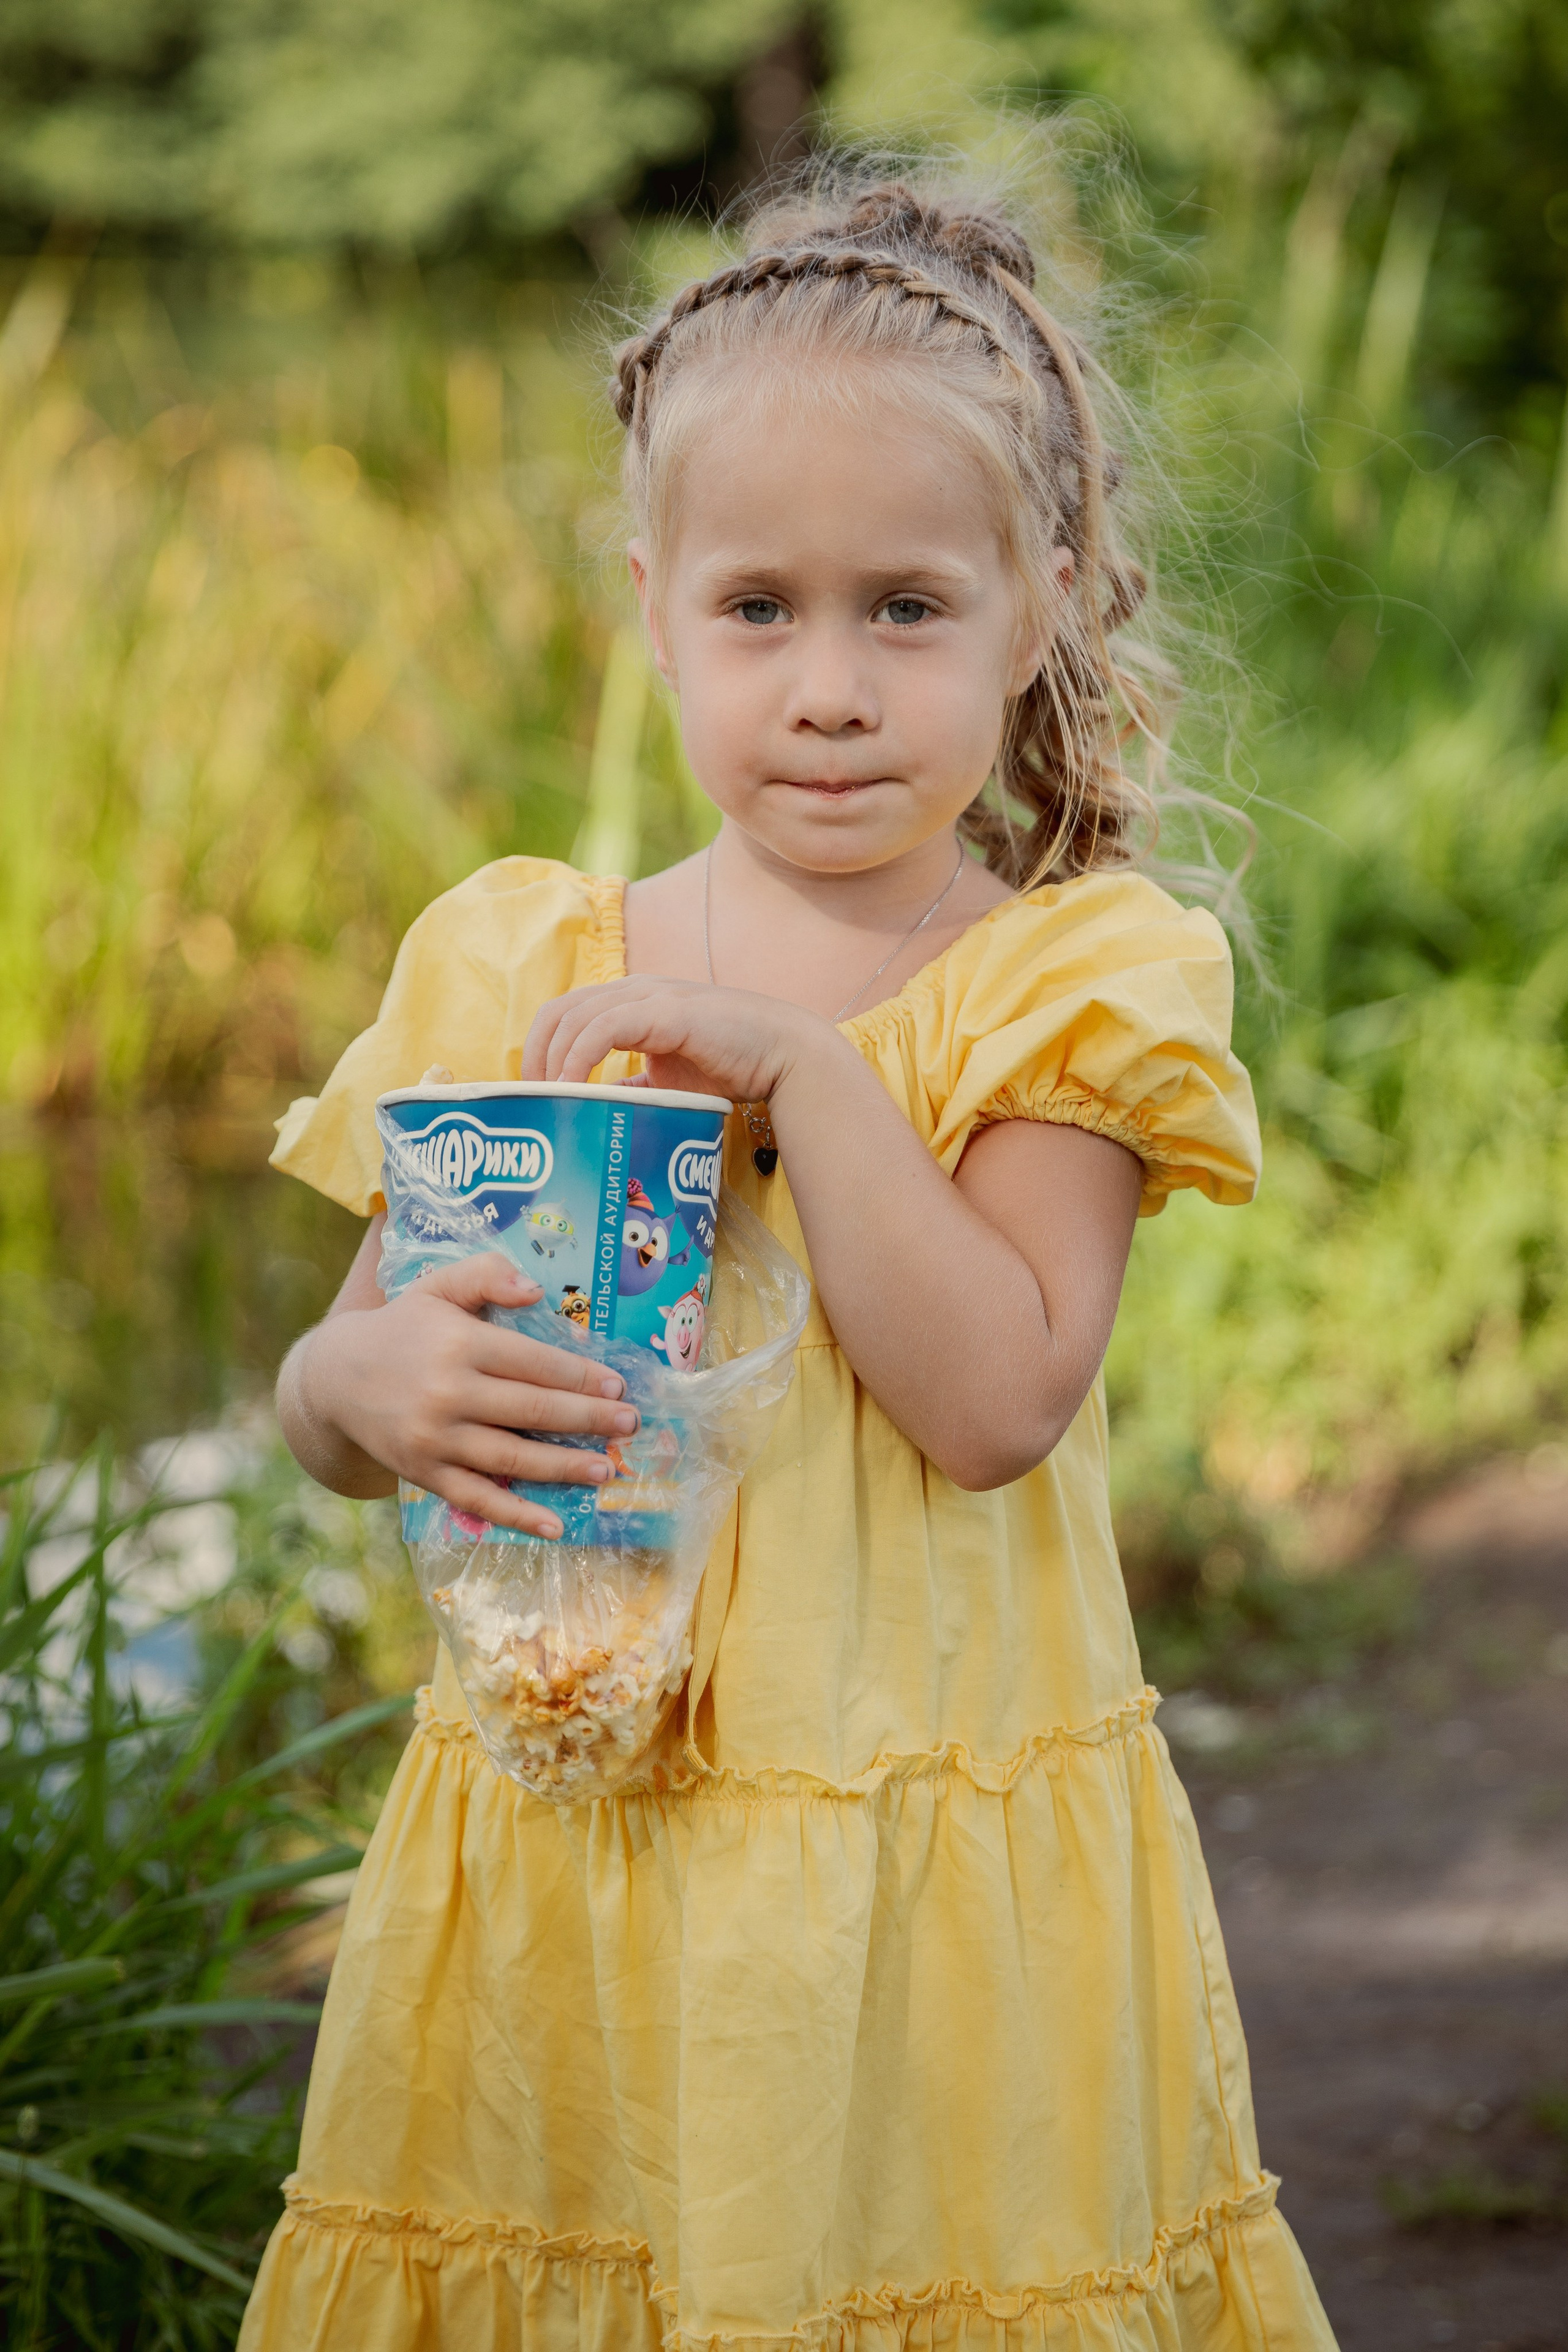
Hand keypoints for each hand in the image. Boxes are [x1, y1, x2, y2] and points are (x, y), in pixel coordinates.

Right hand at [297, 1253, 640, 1538]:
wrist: (335, 1378)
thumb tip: (536, 1289)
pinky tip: (555, 1525)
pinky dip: (517, 1516)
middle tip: (629, 1425)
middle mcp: (448, 1392)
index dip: (581, 1377)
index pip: (534, 1363)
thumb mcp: (437, 1286)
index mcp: (459, 1342)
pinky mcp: (424, 1474)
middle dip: (588, 1421)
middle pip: (533, 1411)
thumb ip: (486, 1275)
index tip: (617, 1386)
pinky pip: (477, 1499)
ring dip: (564, 1468)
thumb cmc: (404, 1328)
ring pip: (512, 1459)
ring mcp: (436, 1439)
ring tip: (606, 1470)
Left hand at [522, 975, 827, 1100]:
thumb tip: (596, 1109)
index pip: (565, 1012)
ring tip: (550, 1099)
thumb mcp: (668, 1081)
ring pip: (575, 1016)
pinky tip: (576, 1087)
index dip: (540, 1049)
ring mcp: (650, 996)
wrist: (783, 1056)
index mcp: (631, 1001)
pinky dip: (581, 1056)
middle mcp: (635, 990)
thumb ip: (631, 1087)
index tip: (534, 1093)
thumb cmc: (731, 1067)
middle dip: (535, 1055)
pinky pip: (605, 1026)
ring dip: (553, 1060)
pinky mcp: (666, 1012)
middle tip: (532, 1100)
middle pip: (558, 1011)